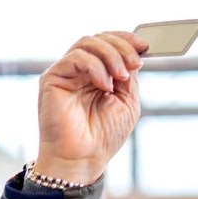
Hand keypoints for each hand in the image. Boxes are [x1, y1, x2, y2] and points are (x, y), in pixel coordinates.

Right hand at [36, 31, 147, 184]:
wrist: (82, 159)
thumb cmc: (103, 137)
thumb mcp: (127, 102)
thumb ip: (129, 77)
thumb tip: (132, 54)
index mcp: (97, 75)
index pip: (108, 44)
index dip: (126, 39)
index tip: (144, 46)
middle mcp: (80, 71)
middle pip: (99, 39)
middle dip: (121, 47)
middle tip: (135, 63)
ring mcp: (66, 73)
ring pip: (87, 43)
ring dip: (110, 55)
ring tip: (121, 77)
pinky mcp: (52, 78)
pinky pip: (76, 58)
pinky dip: (95, 67)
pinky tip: (105, 86)